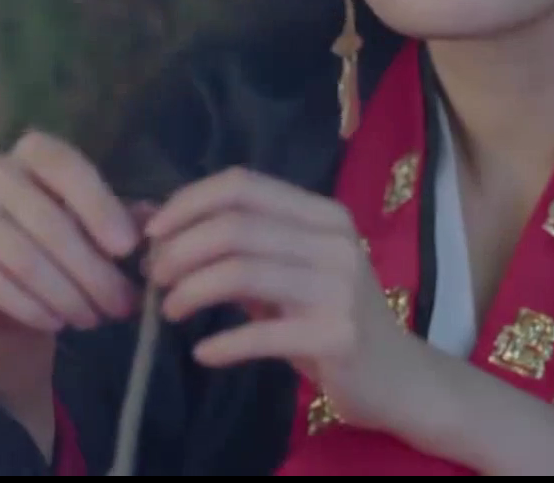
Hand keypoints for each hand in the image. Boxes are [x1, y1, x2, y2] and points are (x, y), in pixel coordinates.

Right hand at [0, 131, 139, 332]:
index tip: (129, 248)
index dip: (99, 207)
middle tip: (123, 303)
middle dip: (93, 270)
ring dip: (67, 295)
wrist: (3, 268)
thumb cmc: (60, 233)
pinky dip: (33, 307)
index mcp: (34, 153)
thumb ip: (123, 215)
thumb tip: (155, 222)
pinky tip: (59, 322)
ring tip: (96, 317)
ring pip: (24, 259)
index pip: (67, 168)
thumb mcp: (93, 215)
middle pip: (49, 222)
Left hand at [145, 167, 415, 430]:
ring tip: (168, 310)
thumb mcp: (291, 272)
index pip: (245, 185)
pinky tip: (202, 353)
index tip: (152, 232)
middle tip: (155, 277)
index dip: (189, 201)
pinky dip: (221, 344)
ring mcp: (338, 286)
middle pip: (237, 225)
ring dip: (190, 290)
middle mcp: (334, 240)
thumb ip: (240, 249)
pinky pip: (261, 334)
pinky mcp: (336, 335)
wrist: (396, 374)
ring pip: (242, 270)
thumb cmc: (332, 316)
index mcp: (324, 214)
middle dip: (181, 249)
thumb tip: (160, 229)